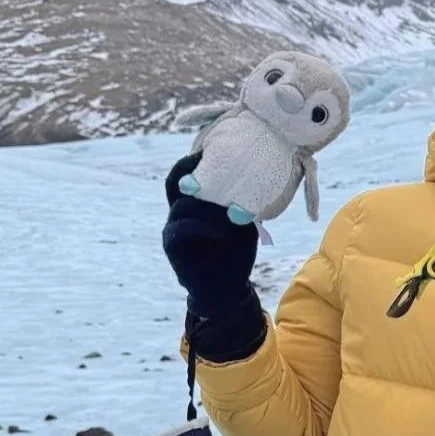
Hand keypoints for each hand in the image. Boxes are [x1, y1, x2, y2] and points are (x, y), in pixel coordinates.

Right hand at [162, 152, 258, 319]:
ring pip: (182, 207)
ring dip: (206, 204)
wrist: (227, 287)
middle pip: (176, 184)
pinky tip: (221, 230)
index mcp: (194, 204)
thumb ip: (241, 203)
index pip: (187, 176)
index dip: (194, 160)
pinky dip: (201, 226)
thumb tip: (261, 178)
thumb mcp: (242, 222)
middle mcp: (179, 213)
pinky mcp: (173, 247)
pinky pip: (181, 230)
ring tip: (231, 208)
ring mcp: (173, 229)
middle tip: (209, 162)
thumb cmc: (235, 251)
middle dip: (191, 171)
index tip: (210, 147)